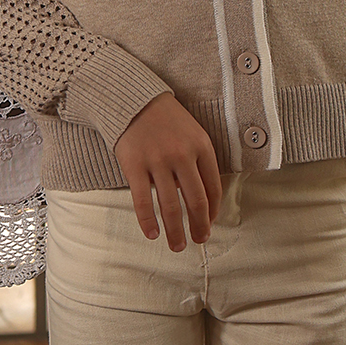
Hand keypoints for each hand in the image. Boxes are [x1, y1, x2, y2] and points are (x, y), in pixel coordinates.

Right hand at [114, 94, 223, 250]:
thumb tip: (201, 199)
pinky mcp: (134, 165)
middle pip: (195, 201)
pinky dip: (147, 221)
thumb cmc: (165, 118)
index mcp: (201, 146)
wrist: (132, 98)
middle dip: (198, 227)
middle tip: (198, 241)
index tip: (209, 224)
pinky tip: (152, 234)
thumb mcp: (192, 132)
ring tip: (177, 246)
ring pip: (169, 206)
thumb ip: (199, 161)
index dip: (213, 212)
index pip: (213, 188)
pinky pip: (142, 200)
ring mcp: (157, 161)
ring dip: (175, 231)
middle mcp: (182, 155)